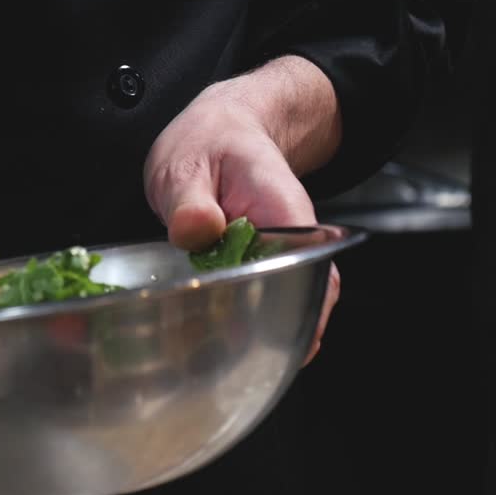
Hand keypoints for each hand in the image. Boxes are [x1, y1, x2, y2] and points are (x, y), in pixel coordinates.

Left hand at [144, 55, 341, 364]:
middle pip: (307, 302)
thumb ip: (190, 200)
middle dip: (273, 338)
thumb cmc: (209, 145)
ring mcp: (288, 258)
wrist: (223, 133)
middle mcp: (298, 242)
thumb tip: (196, 228)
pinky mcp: (271, 271)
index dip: (289, 316)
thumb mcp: (187, 164)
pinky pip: (273, 305)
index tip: (253, 342)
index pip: (309, 271)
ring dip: (261, 338)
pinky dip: (250, 326)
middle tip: (220, 361)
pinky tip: (217, 344)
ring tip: (215, 360)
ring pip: (293, 310)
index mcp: (285, 213)